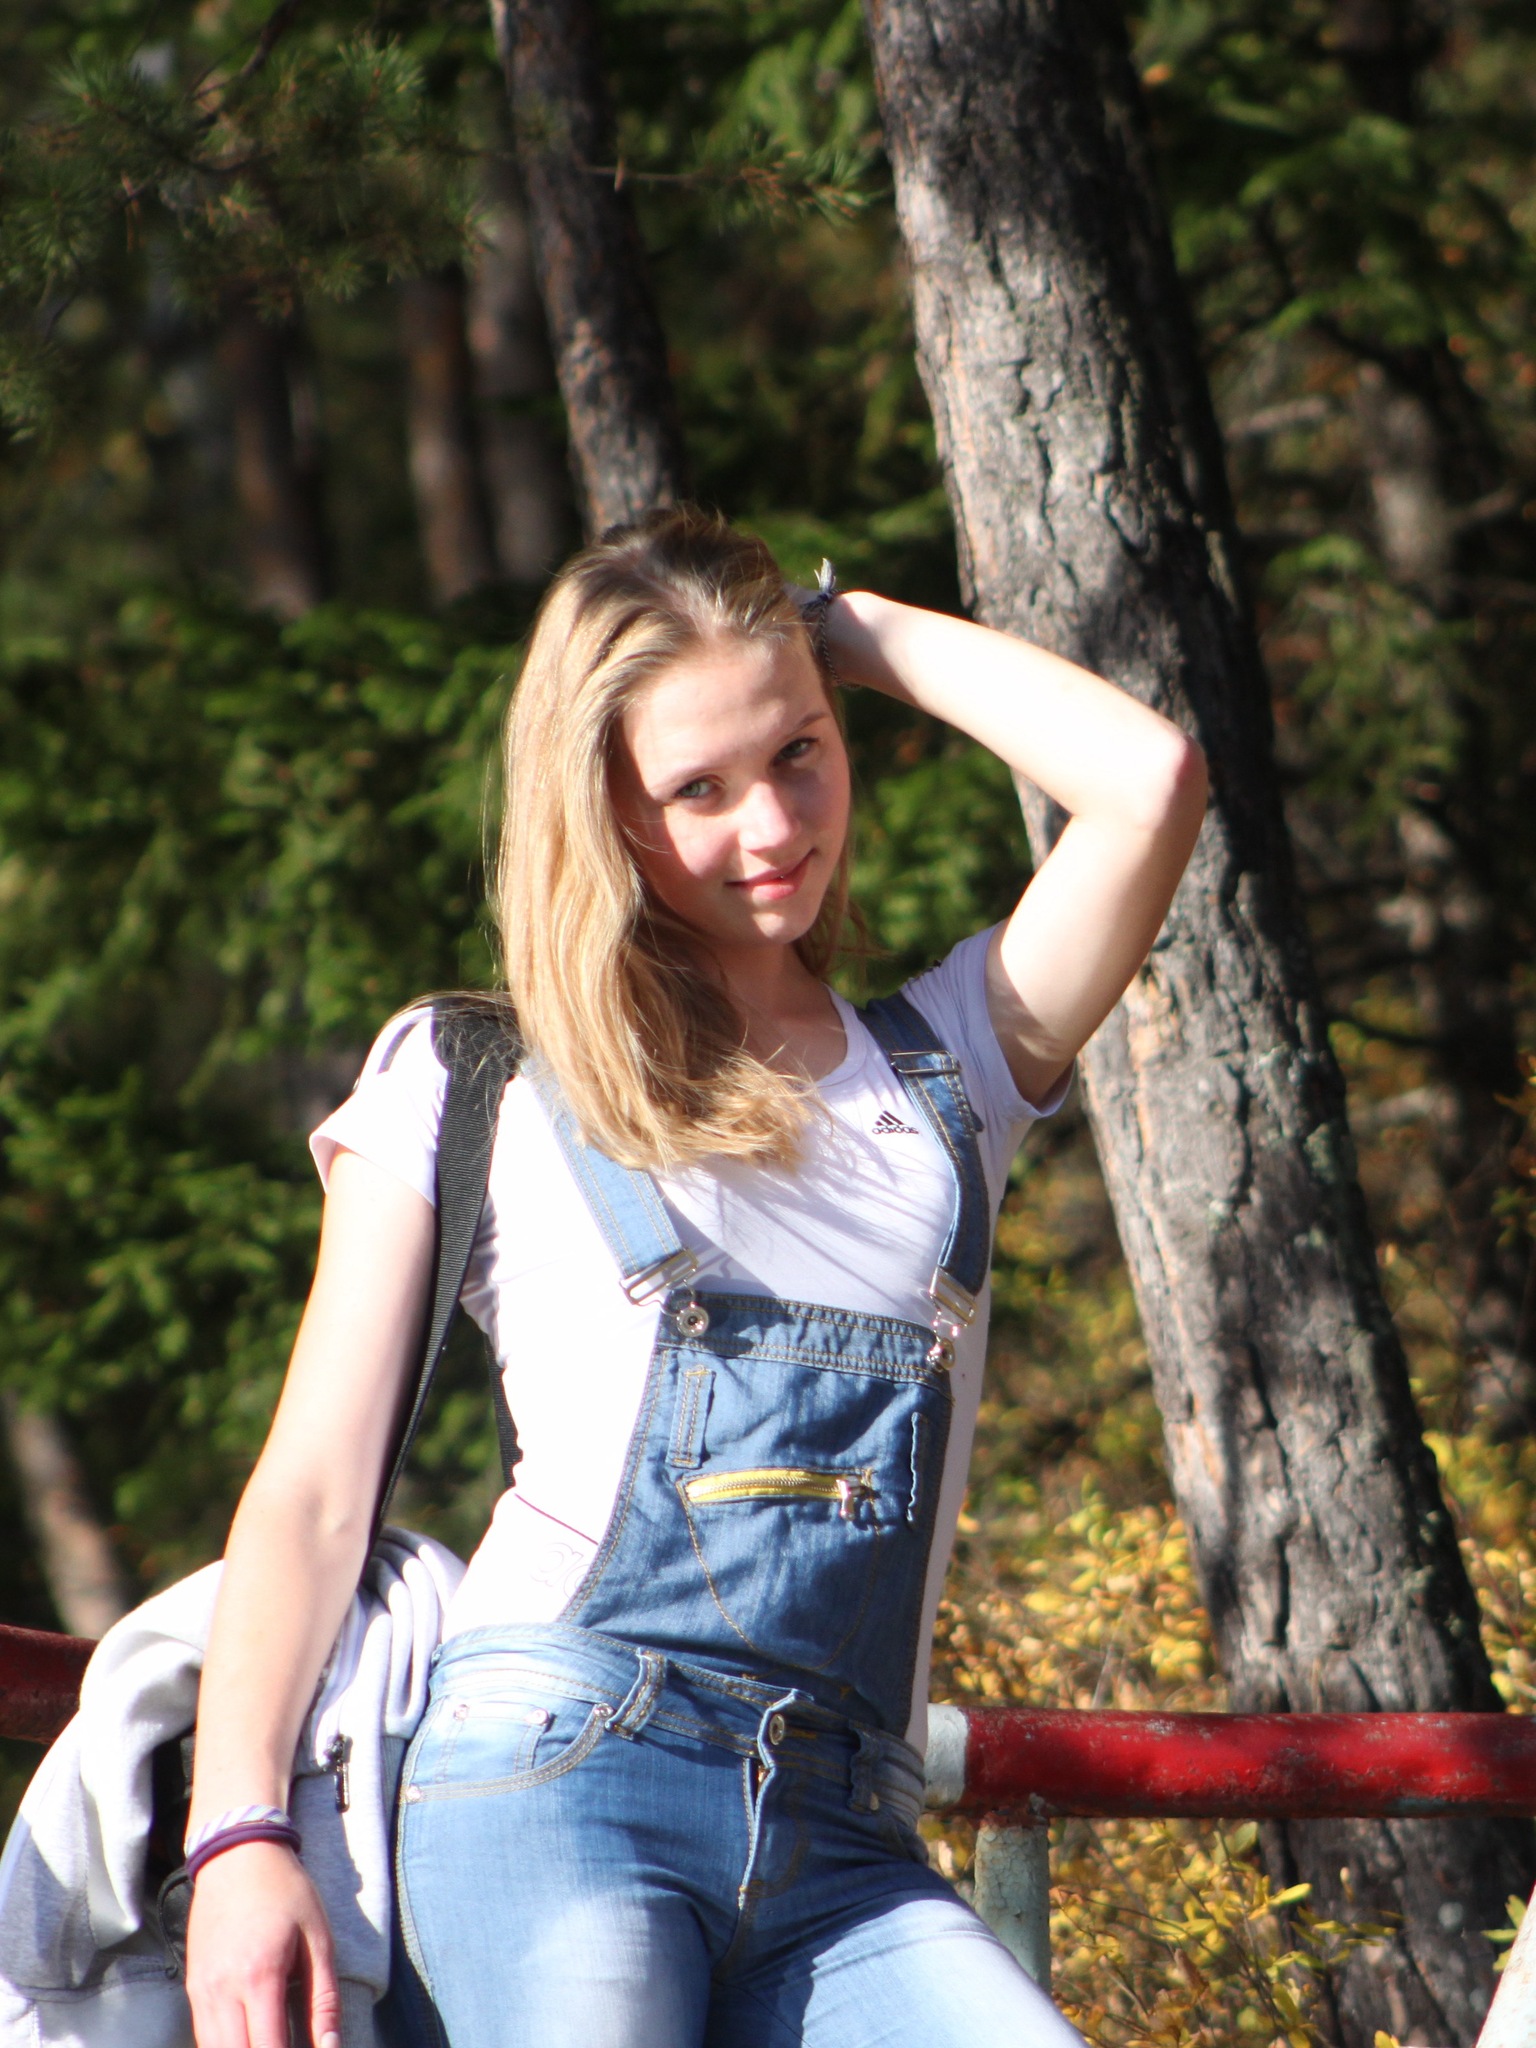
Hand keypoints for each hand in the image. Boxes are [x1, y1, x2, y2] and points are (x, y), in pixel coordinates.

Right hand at [186, 1841, 340, 2047]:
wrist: (237, 1855)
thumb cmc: (285, 1892)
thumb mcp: (318, 1938)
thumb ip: (324, 1999)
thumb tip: (331, 2047)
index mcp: (259, 1977)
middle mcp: (222, 1992)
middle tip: (290, 2045)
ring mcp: (200, 1993)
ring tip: (274, 2041)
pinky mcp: (191, 1989)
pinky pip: (204, 2037)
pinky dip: (226, 2046)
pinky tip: (251, 2038)